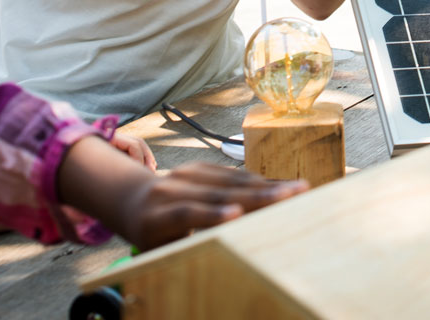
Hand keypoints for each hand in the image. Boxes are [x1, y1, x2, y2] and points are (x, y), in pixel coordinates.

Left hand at [59, 137, 307, 251]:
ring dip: (267, 185)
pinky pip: (233, 173)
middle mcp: (168, 189)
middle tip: (291, 196)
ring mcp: (184, 173)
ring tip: (299, 189)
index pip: (184, 215)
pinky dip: (260, 181)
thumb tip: (222, 263)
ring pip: (230, 179)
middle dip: (257, 195)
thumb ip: (183, 252)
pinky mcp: (200, 165)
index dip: (210, 215)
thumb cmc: (149, 238)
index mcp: (153, 218)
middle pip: (216, 192)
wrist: (130, 198)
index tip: (236, 215)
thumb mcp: (156, 253)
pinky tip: (284, 186)